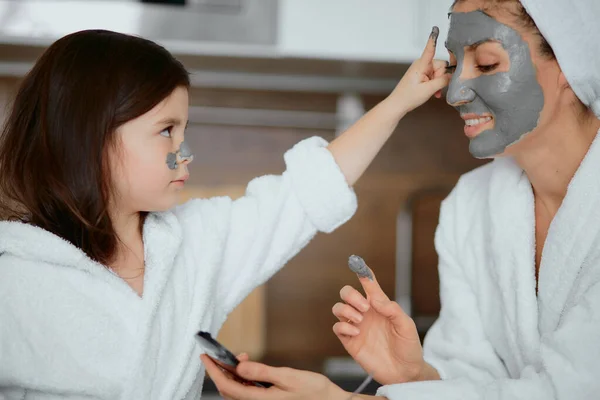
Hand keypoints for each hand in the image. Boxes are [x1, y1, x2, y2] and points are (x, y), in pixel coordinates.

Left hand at [201, 354, 348, 399]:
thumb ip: (262, 372)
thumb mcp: (288, 377)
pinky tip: (249, 369)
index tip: (205, 356)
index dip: (213, 371)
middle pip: (228, 391)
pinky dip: (242, 380)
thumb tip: (239, 366)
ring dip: (232, 375)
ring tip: (240, 358)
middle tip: (219, 354)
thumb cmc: (314, 391)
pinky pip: (246, 393)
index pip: (227, 386)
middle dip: (220, 371)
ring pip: (236, 392)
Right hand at [332, 261, 427, 384]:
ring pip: (338, 308)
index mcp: (379, 306)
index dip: (362, 273)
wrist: (405, 373)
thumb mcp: (406, 325)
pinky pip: (337, 328)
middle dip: (351, 295)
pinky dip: (343, 327)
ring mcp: (356, 327)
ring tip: (361, 320)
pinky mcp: (350, 342)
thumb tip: (373, 297)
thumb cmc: (409, 347)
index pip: (369, 285)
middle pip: (346, 293)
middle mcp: (365, 313)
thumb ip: (391, 309)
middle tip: (364, 307)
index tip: (357, 262)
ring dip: (346, 310)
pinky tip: (356, 332)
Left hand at [386, 26, 449, 112]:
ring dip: (438, 83)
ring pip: (439, 72)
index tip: (436, 29)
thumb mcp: (429, 90)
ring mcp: (421, 69)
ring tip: (433, 92)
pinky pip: (434, 76)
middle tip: (435, 88)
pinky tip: (433, 92)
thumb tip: (452, 75)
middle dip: (441, 77)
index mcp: (421, 65)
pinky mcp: (421, 74)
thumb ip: (443, 81)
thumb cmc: (408, 97)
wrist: (398, 104)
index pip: (430, 49)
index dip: (433, 40)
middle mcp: (421, 64)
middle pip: (441, 65)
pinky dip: (435, 84)